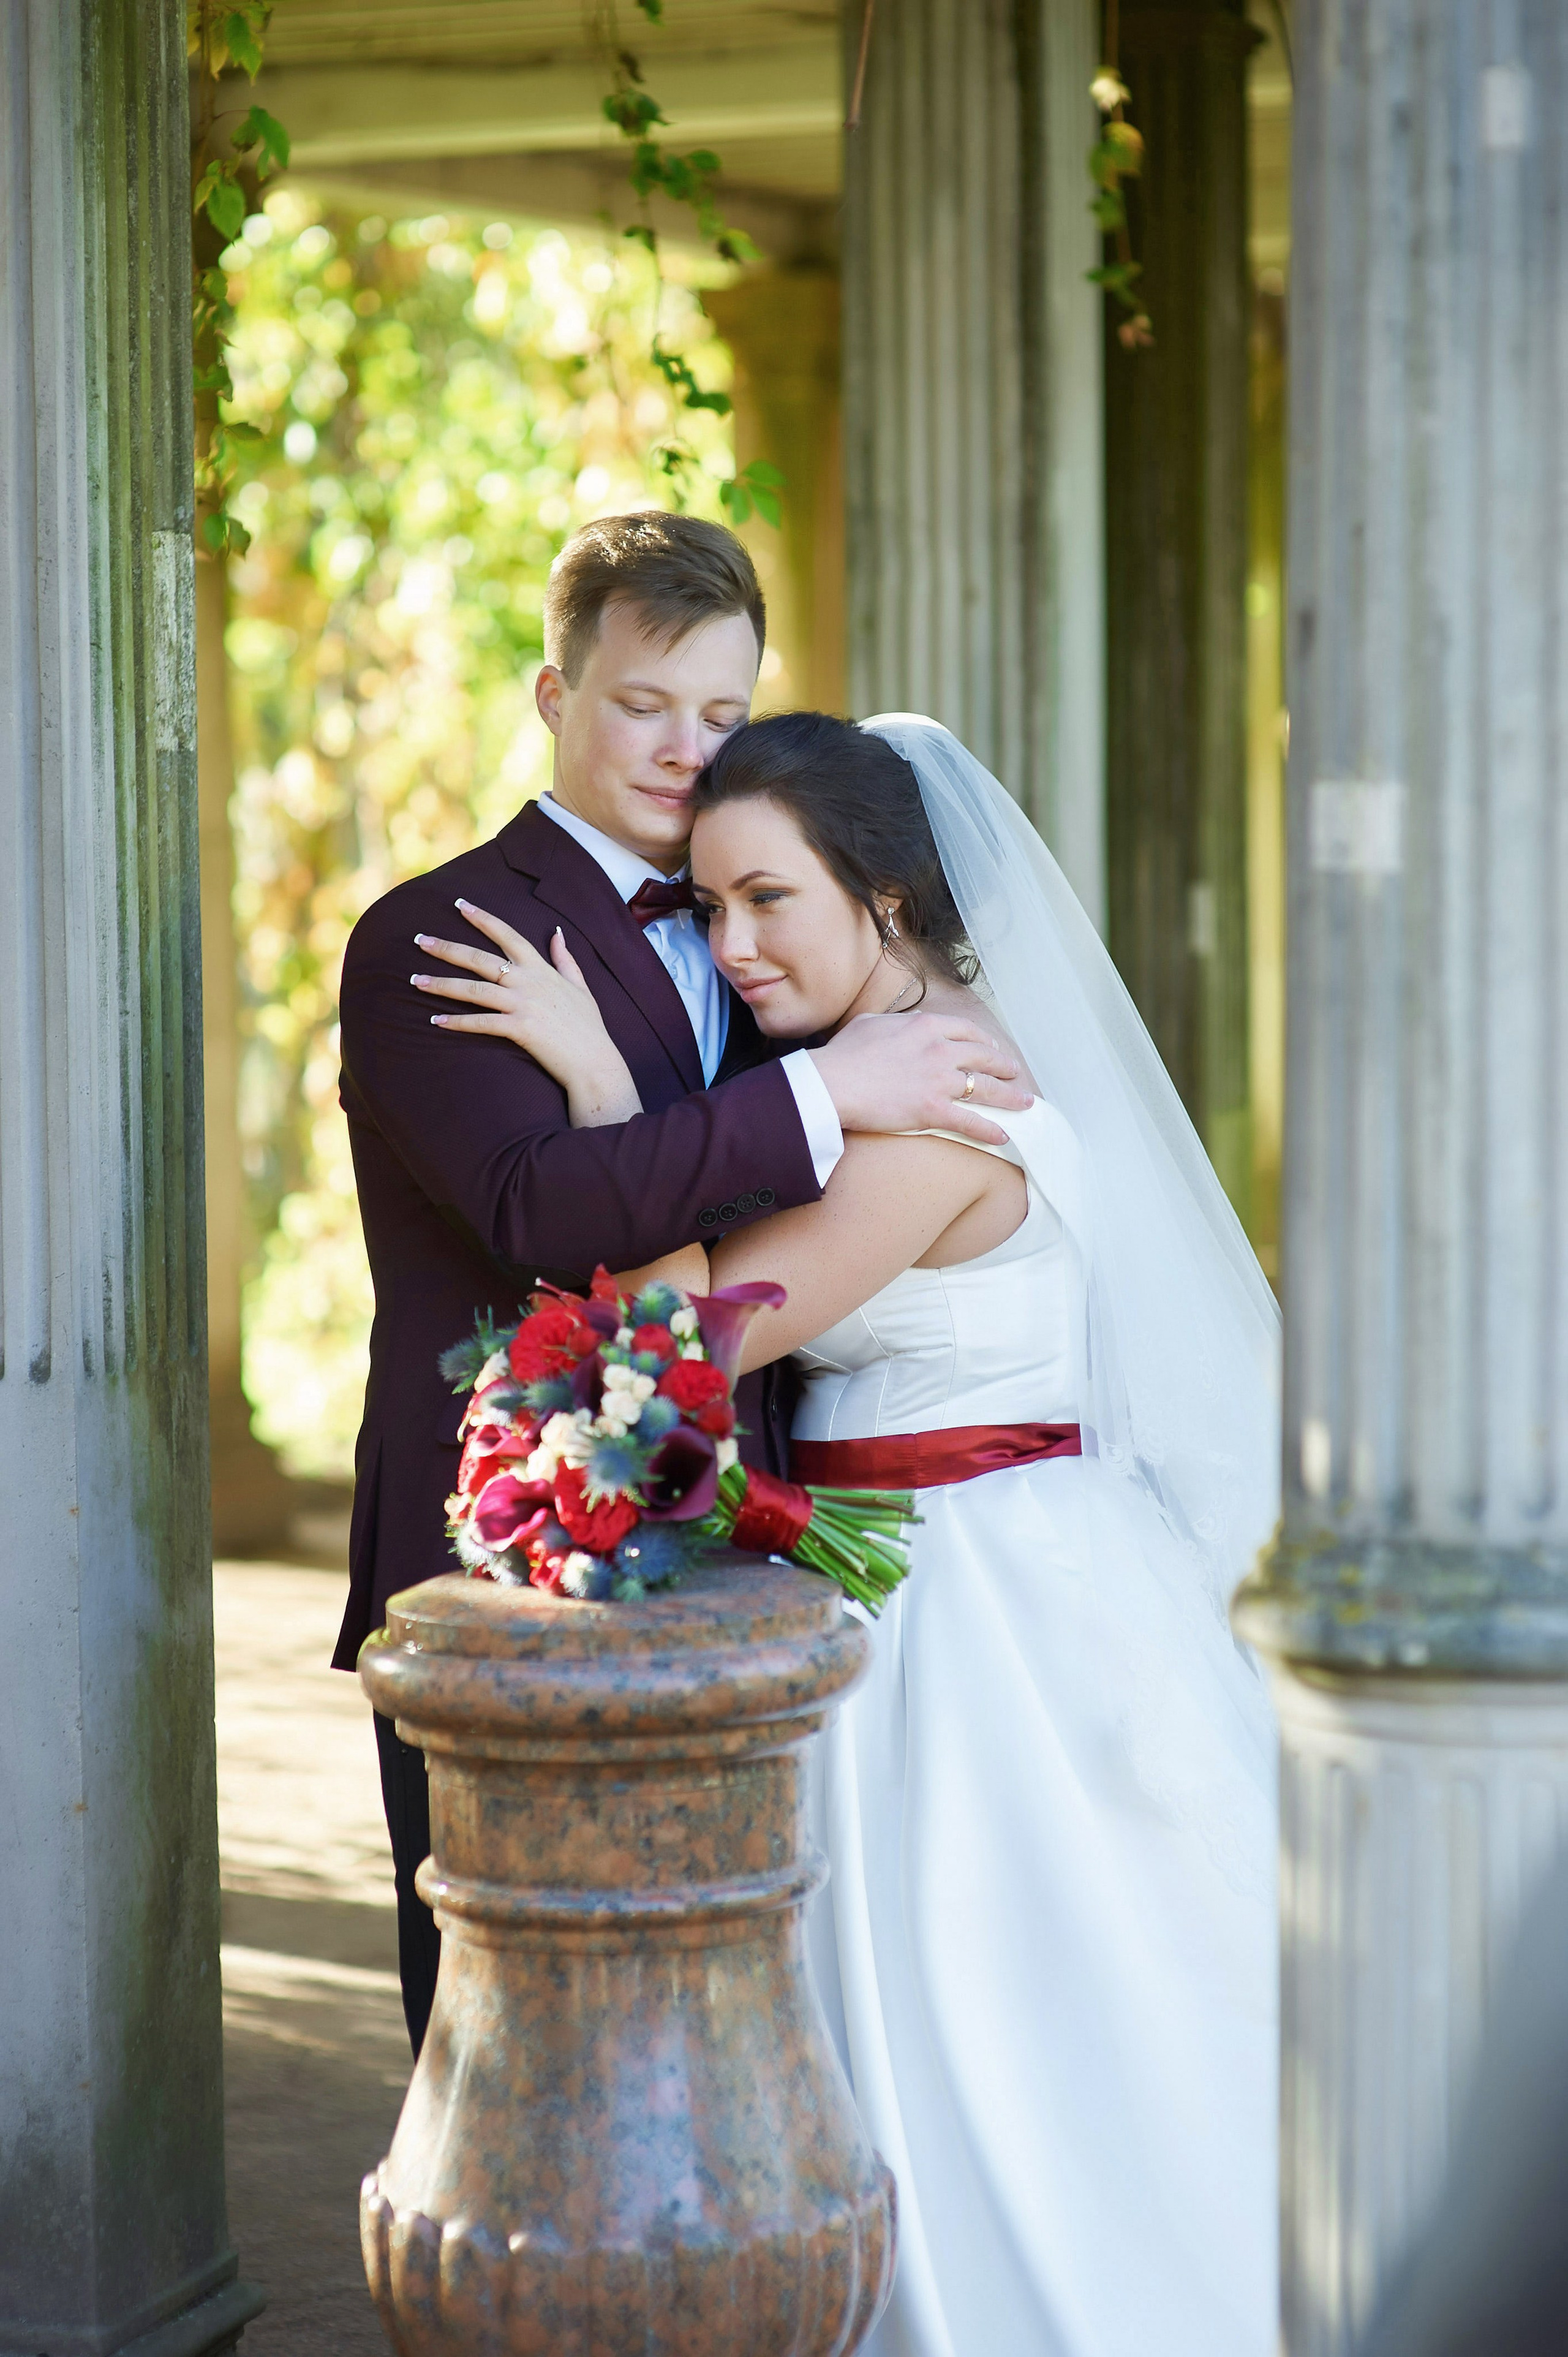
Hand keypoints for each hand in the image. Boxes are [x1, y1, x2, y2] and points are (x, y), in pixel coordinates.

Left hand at [411, 900, 642, 1125]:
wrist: (595, 1063)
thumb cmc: (589, 1028)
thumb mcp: (580, 987)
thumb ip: (566, 959)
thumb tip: (557, 933)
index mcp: (541, 969)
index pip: (507, 935)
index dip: (482, 918)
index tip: (459, 904)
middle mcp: (529, 982)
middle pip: (480, 958)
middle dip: (447, 948)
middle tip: (419, 940)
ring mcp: (523, 1005)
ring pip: (474, 990)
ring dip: (442, 984)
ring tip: (415, 981)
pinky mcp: (519, 1029)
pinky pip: (481, 1023)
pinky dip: (457, 1022)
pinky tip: (435, 1021)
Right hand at [809, 1010, 1032, 1145]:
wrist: (831, 1083)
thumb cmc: (844, 1054)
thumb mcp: (871, 1023)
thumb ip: (898, 1023)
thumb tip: (909, 1024)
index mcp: (927, 1026)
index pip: (968, 1031)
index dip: (985, 1041)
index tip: (992, 1049)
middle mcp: (940, 1050)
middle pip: (984, 1057)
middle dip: (1004, 1067)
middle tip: (1015, 1074)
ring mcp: (939, 1081)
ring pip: (986, 1089)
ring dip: (1010, 1097)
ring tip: (1025, 1103)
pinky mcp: (934, 1111)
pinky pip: (971, 1121)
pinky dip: (990, 1130)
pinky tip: (1004, 1135)